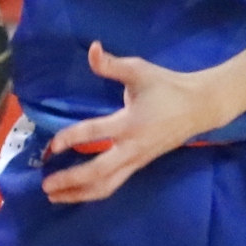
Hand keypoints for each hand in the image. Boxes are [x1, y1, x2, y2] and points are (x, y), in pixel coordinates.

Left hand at [43, 42, 233, 203]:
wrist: (200, 107)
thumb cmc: (167, 87)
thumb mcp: (140, 71)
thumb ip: (112, 64)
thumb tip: (92, 49)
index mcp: (130, 123)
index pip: (94, 134)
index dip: (70, 139)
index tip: (52, 145)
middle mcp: (132, 148)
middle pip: (98, 173)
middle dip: (71, 181)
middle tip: (45, 185)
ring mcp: (137, 160)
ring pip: (107, 185)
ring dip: (80, 193)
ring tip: (56, 197)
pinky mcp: (140, 164)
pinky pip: (114, 183)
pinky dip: (94, 190)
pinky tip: (78, 192)